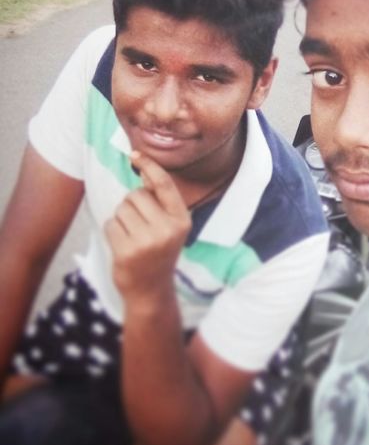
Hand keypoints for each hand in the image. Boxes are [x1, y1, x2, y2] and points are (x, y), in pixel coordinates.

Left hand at [105, 151, 190, 306]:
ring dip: (121, 218)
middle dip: (132, 204)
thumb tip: (143, 168)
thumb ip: (160, 200)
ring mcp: (147, 242)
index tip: (136, 154)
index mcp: (181, 220)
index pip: (164, 185)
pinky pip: (110, 224)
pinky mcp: (127, 251)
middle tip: (140, 225)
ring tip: (133, 236)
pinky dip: (113, 231)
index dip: (150, 166)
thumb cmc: (159, 250)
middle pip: (136, 194)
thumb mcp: (170, 226)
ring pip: (121, 208)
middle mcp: (168, 229)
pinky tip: (123, 245)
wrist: (151, 289)